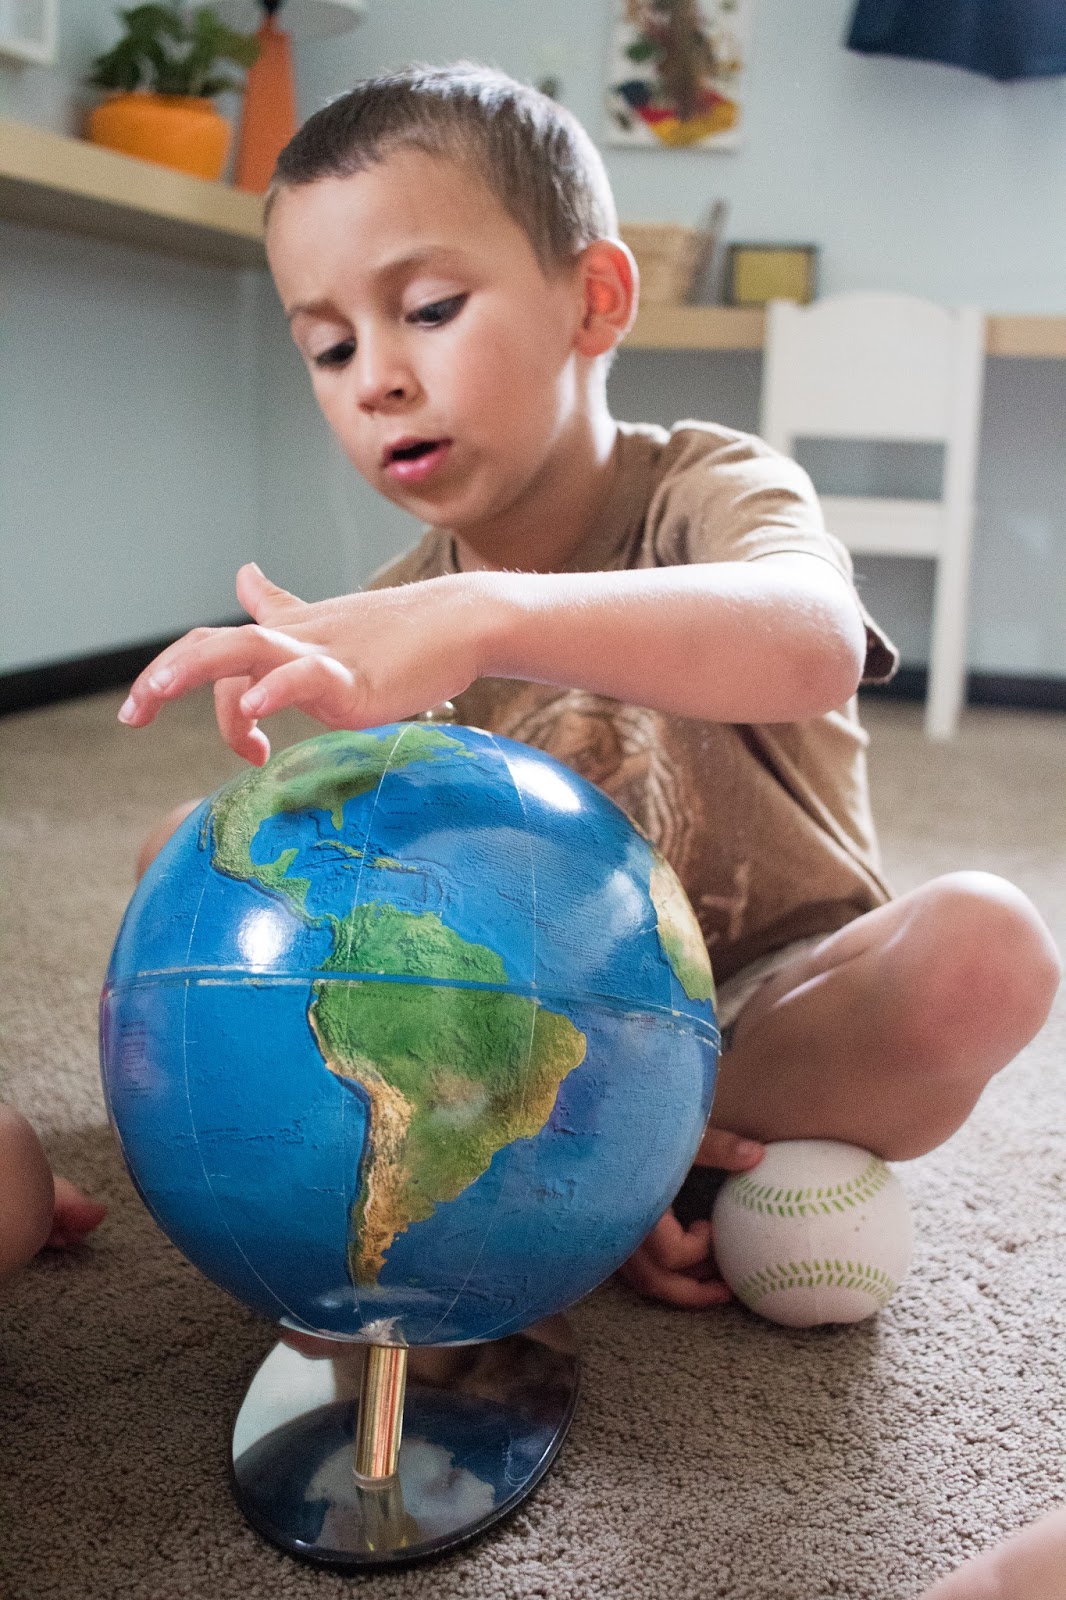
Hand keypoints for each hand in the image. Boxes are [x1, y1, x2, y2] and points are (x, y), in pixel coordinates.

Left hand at [118, 563, 491, 763]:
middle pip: (213, 644)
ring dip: (194, 671)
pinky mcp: (354, 677)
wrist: (463, 621)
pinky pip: (305, 677)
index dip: (176, 674)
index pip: (213, 648)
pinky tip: (253, 711)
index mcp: (286, 636)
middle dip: (163, 676)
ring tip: (157, 694)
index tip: (158, 719)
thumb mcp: (328, 624)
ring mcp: (323, 656)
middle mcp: (295, 640)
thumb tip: (243, 575)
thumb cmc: (404, 633)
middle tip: (131, 716)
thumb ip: (281, 607)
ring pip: (244, 648)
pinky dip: (274, 689)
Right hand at [617, 1128, 763, 1308]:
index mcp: (639, 1212)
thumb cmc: (634, 1126)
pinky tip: (674, 1259)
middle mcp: (619, 1230)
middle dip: (692, 1293)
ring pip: (639, 1278)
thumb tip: (757, 1155)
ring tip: (707, 1279)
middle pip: (653, 1282)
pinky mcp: (602, 1230)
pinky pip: (629, 1265)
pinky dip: (656, 1269)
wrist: (591, 1124)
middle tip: (726, 1291)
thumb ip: (716, 1147)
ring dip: (675, 1284)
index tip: (709, 1224)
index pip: (671, 1254)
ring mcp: (607, 1234)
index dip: (698, 1248)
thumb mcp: (677, 1136)